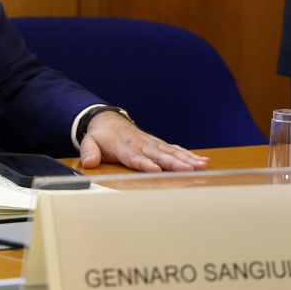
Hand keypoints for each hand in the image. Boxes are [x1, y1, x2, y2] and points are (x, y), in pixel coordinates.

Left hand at [78, 111, 208, 171]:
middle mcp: (141, 144)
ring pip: (171, 152)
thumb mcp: (90, 142)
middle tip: (188, 169)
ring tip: (201, 166)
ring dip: (187, 159)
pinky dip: (188, 154)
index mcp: (124, 146)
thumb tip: (88, 162)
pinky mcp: (158, 144)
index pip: (135, 157)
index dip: (145, 163)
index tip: (156, 169)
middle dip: (174, 163)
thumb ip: (89, 152)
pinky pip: (175, 149)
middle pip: (159, 155)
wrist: (108, 119)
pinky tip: (201, 161)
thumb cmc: (101, 135)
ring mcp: (151, 143)